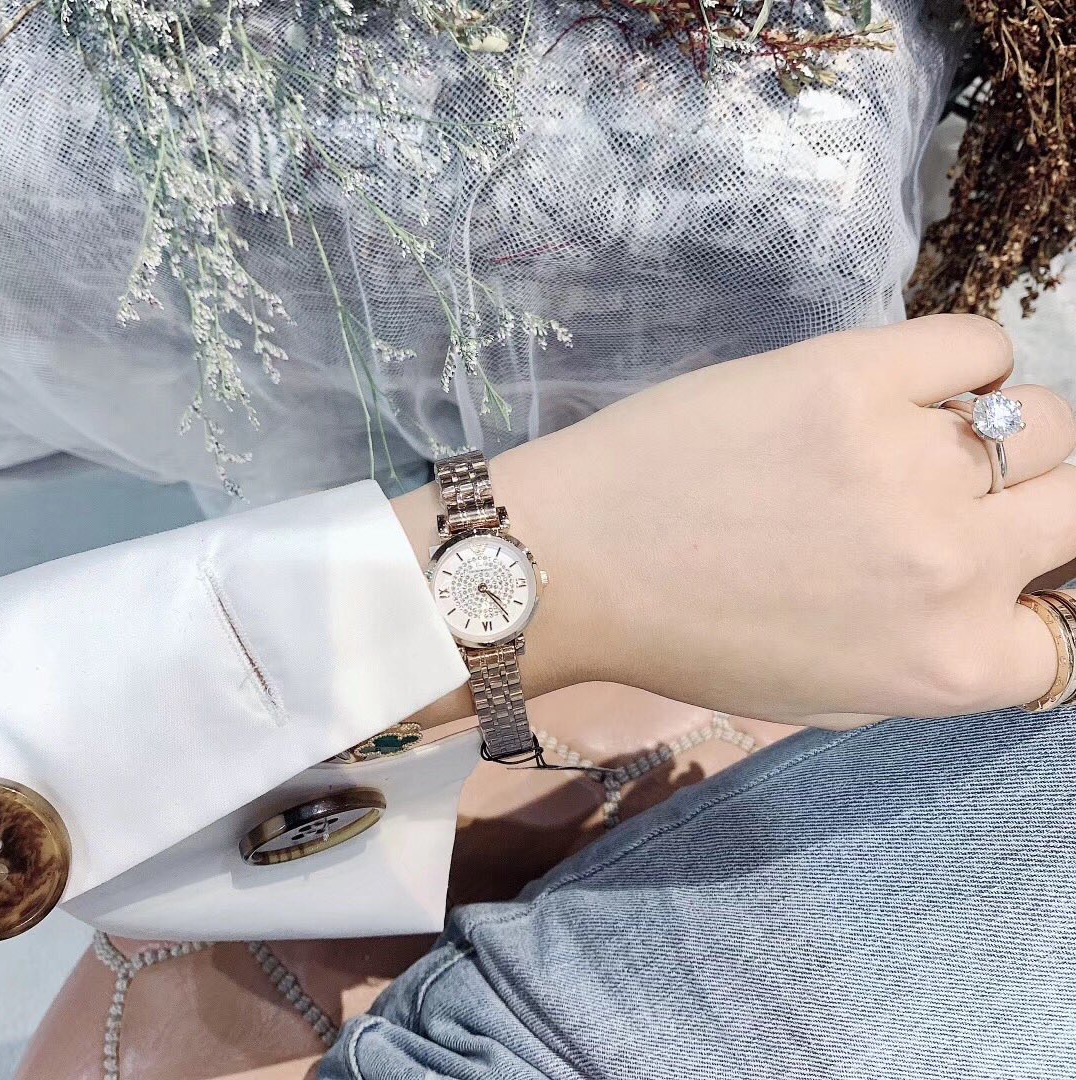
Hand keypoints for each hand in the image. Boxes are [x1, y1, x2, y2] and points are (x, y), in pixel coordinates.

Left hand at [399, 315, 1075, 727]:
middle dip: (1050, 511)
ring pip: (1052, 422)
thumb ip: (940, 652)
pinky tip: (909, 389)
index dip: (1042, 597)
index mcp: (951, 663)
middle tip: (984, 500)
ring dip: (1012, 437)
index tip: (1006, 574)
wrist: (580, 562)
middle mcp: (955, 562)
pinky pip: (977, 345)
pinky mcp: (856, 372)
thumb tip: (1012, 601)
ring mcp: (912, 458)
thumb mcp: (835, 692)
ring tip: (935, 442)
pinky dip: (963, 365)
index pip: (1072, 631)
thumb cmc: (694, 640)